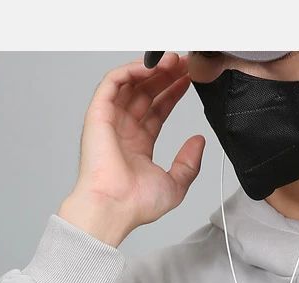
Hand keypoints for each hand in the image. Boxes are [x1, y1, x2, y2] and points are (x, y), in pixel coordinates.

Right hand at [58, 53, 205, 246]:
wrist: (115, 207)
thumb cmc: (136, 204)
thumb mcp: (175, 184)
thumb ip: (189, 163)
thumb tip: (199, 141)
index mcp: (138, 145)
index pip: (158, 110)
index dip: (173, 93)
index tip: (189, 80)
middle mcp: (124, 130)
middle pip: (146, 93)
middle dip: (166, 76)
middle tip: (186, 63)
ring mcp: (110, 121)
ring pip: (131, 84)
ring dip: (151, 69)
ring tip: (173, 60)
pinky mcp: (99, 114)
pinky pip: (113, 82)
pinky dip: (131, 71)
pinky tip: (151, 67)